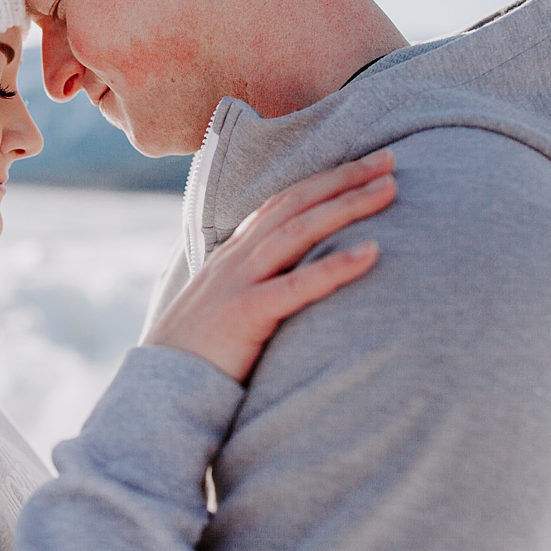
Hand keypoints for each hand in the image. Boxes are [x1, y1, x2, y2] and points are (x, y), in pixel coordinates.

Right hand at [143, 149, 397, 383]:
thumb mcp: (226, 308)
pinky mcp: (244, 314)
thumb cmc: (199, 356)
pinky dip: (336, 266)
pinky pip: (296, 286)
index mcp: (232, 256)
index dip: (324, 180)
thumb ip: (255, 288)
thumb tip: (294, 284)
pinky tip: (372, 253)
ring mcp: (237, 283)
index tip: (367, 166)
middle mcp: (235, 259)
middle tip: (390, 160)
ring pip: (299, 232)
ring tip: (391, 190)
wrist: (159, 390)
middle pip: (295, 205)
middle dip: (344, 179)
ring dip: (346, 206)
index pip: (282, 203)